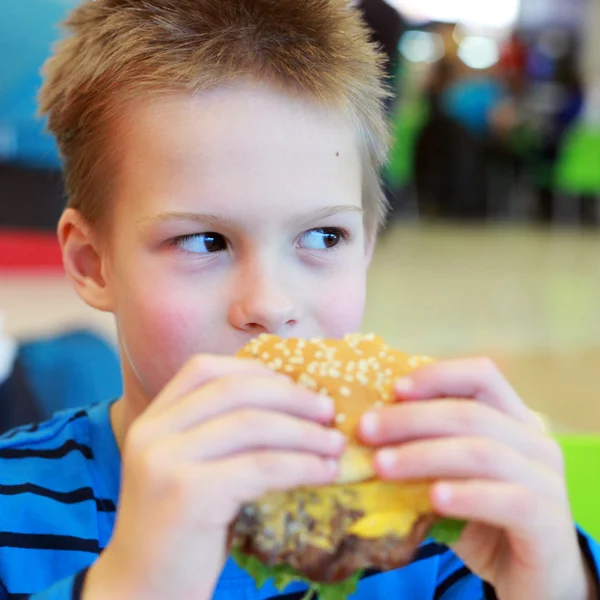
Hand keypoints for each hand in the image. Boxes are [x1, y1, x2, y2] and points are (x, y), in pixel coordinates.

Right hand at [83, 356, 343, 599]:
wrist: (144, 593)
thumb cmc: (181, 531)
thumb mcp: (191, 469)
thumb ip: (221, 435)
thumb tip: (292, 407)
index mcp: (152, 420)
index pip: (204, 369)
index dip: (255, 370)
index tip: (294, 386)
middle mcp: (152, 432)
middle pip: (235, 390)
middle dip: (291, 396)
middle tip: (328, 411)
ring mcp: (165, 461)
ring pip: (253, 424)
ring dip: (305, 432)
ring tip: (335, 444)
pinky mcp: (188, 493)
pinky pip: (260, 466)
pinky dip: (300, 464)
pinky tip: (323, 472)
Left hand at [359, 358, 592, 599]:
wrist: (535, 581)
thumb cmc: (484, 519)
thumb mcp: (453, 478)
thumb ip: (426, 454)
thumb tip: (365, 435)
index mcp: (513, 420)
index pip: (481, 375)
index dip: (437, 375)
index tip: (394, 389)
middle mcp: (535, 443)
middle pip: (471, 414)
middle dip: (411, 418)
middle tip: (366, 429)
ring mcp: (547, 481)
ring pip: (482, 453)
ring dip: (424, 455)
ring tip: (381, 465)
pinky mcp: (549, 522)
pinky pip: (507, 500)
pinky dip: (466, 495)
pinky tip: (433, 498)